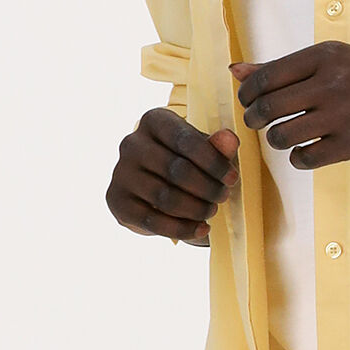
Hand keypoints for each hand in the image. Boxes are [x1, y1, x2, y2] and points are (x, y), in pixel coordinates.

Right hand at [106, 106, 239, 242]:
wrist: (156, 189)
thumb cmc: (187, 163)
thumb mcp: (205, 152)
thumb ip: (218, 147)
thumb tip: (230, 139)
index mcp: (154, 121)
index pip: (185, 140)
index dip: (213, 162)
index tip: (232, 178)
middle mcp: (131, 143)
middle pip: (176, 170)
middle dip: (207, 187)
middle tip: (223, 197)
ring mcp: (121, 172)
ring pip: (165, 197)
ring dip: (196, 209)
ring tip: (212, 211)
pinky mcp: (116, 200)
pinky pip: (152, 220)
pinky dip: (181, 228)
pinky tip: (201, 229)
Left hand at [233, 44, 349, 167]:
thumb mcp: (334, 61)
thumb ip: (284, 67)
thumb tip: (235, 71)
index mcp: (324, 56)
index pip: (265, 76)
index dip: (247, 94)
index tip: (249, 102)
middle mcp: (332, 83)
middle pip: (268, 107)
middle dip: (255, 119)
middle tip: (258, 123)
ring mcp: (343, 115)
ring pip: (282, 135)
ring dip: (275, 141)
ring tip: (283, 138)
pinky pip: (306, 158)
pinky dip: (298, 159)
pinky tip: (305, 152)